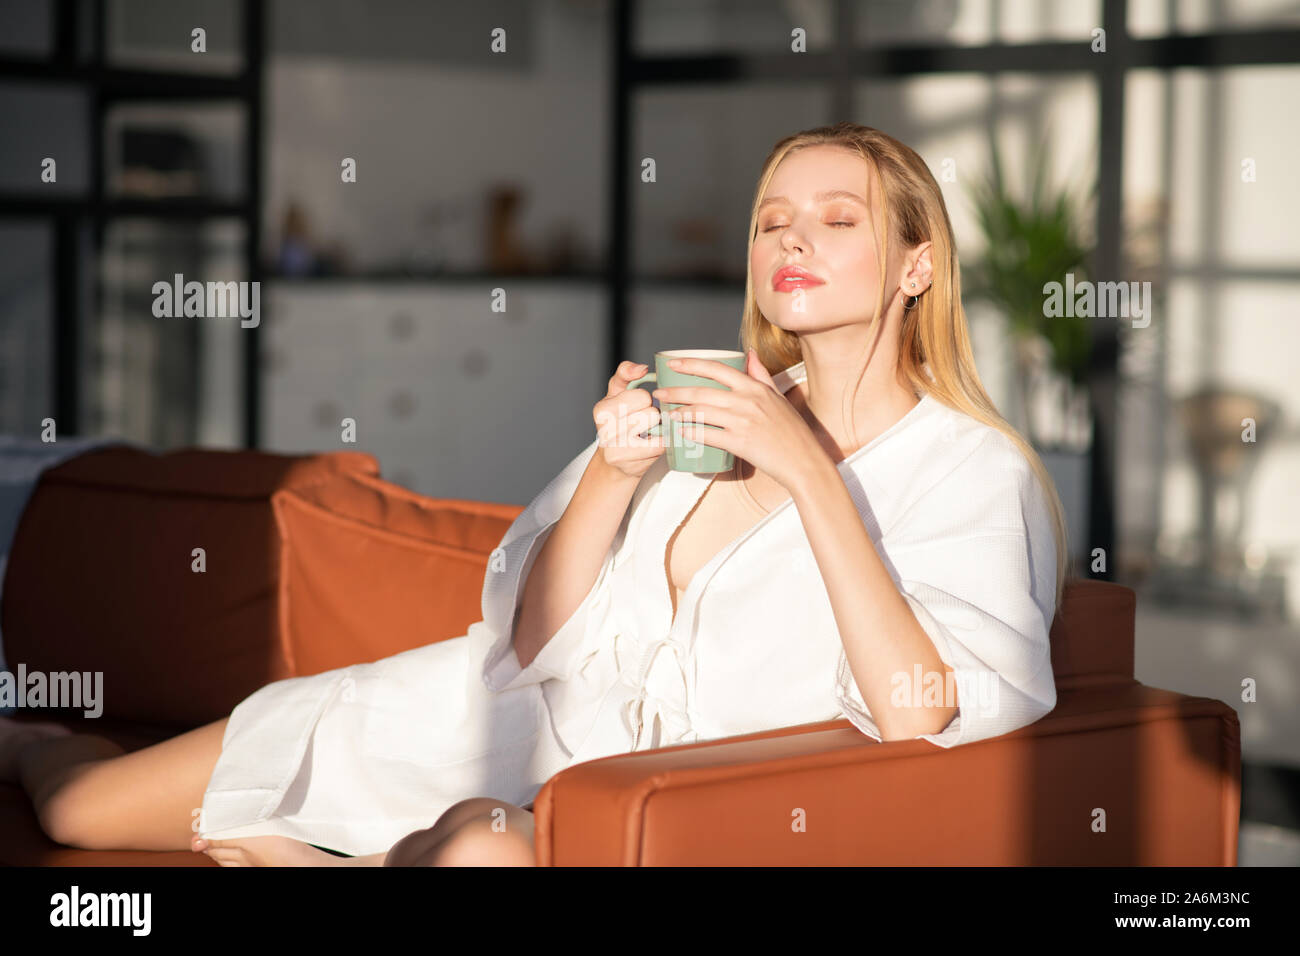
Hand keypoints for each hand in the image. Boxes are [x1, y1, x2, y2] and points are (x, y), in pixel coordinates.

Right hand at [592, 360, 666, 479]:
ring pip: (657, 429)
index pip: (642, 397)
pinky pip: (661, 446)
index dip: (646, 401)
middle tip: (643, 424)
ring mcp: (617, 449)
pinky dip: (663, 443)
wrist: (615, 460)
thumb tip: (641, 368)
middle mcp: (605, 431)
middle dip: (653, 416)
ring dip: (658, 430)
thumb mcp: (617, 393)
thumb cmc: (618, 421)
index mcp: (602, 410)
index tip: (637, 408)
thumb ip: (625, 373)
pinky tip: (653, 444)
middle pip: (651, 413)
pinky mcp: (630, 464)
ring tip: (647, 434)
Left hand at [650, 348, 828, 492]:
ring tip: (666, 414)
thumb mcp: (777, 397)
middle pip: (703, 391)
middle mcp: (747, 400)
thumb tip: (748, 353)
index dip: (691, 364)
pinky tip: (679, 432)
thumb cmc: (791, 431)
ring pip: (702, 412)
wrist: (803, 461)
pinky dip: (691, 432)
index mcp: (755, 387)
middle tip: (659, 393)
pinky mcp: (740, 442)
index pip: (717, 368)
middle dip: (676, 391)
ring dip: (679, 412)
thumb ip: (761, 374)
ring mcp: (743, 421)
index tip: (673, 364)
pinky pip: (708, 435)